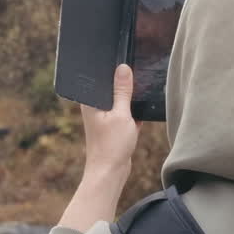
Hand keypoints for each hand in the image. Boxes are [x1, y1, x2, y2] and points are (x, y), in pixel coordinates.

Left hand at [79, 63, 141, 180]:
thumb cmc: (111, 145)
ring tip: (141, 93)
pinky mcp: (113, 126)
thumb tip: (123, 68)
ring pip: (120, 100)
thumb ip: (123, 91)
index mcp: (90, 101)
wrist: (110, 173)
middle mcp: (94, 107)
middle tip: (137, 75)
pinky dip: (133, 111)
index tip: (126, 60)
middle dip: (123, 83)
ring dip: (130, 98)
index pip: (99, 76)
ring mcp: (104, 117)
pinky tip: (142, 110)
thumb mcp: (121, 114)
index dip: (112, 68)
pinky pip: (125, 111)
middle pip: (111, 87)